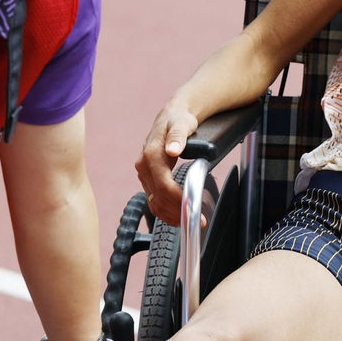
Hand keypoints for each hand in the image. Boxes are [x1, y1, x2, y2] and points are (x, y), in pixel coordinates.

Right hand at [136, 98, 198, 223]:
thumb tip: (173, 149)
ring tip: (189, 223)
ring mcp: (144, 174)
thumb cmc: (178, 120)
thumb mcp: (182, 123)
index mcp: (151, 156)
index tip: (193, 208)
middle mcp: (144, 167)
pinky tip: (178, 218)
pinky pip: (154, 201)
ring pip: (154, 203)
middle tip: (197, 221)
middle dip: (178, 211)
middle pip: (159, 198)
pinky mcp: (148, 179)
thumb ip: (178, 136)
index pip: (164, 185)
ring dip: (170, 216)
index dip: (179, 200)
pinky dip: (165, 212)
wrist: (171, 118)